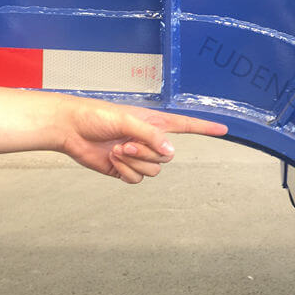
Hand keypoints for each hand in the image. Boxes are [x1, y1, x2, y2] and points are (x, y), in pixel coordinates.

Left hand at [58, 96, 227, 183]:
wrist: (71, 129)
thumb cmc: (96, 115)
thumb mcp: (127, 120)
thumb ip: (151, 135)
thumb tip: (170, 152)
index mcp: (154, 122)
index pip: (187, 125)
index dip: (206, 127)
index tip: (224, 129)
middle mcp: (149, 139)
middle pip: (167, 156)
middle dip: (147, 153)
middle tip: (126, 144)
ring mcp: (138, 155)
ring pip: (154, 170)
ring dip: (134, 163)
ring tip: (116, 150)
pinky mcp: (125, 169)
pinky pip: (137, 179)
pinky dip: (125, 172)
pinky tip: (112, 161)